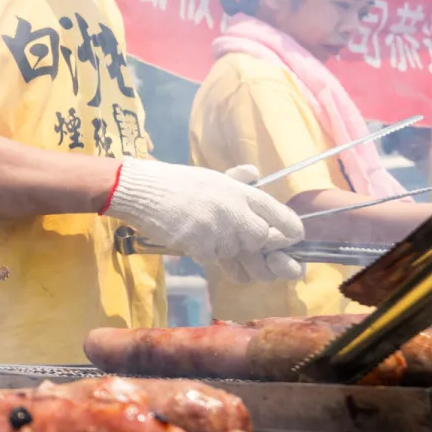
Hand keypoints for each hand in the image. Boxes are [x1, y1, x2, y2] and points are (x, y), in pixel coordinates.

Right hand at [107, 159, 302, 281]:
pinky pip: (210, 258)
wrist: (141, 190)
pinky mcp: (199, 245)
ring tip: (201, 231)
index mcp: (241, 192)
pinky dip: (201, 252)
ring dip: (221, 249)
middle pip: (261, 241)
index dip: (290, 233)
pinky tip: (188, 236)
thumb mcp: (211, 176)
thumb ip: (237, 179)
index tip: (288, 239)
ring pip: (234, 252)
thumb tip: (253, 172)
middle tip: (233, 240)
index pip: (282, 217)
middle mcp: (235, 210)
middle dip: (251, 245)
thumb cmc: (175, 181)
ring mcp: (217, 229)